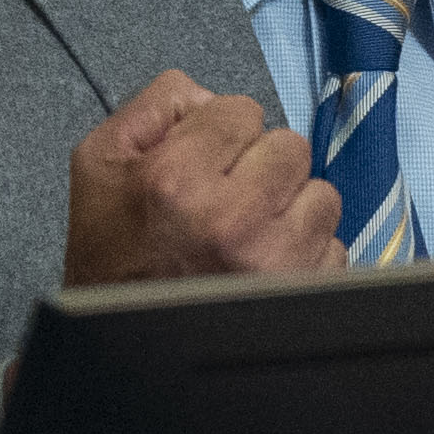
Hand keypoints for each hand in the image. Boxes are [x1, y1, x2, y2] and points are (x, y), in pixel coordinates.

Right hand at [64, 70, 343, 284]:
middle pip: (290, 146)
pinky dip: (305, 251)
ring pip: (321, 194)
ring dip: (291, 206)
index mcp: (176, 181)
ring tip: (249, 232)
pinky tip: (265, 263)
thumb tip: (210, 94)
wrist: (120, 339)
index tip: (204, 161)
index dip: (221, 132)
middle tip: (228, 197)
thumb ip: (155, 109)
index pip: (242, 110)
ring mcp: (274, 262)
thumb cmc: (111, 257)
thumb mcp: (99, 166)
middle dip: (261, 164)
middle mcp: (232, 220)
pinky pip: (333, 245)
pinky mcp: (303, 292)